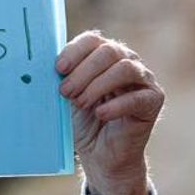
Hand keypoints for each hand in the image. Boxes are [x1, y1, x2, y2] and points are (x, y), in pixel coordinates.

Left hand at [56, 31, 163, 194]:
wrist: (100, 155)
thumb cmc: (82, 123)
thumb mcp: (67, 98)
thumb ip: (62, 79)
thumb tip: (40, 66)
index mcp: (104, 56)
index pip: (93, 39)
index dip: (75, 51)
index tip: (58, 69)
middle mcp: (127, 62)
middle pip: (109, 51)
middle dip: (83, 71)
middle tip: (66, 92)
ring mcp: (144, 81)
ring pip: (126, 68)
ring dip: (98, 85)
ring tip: (81, 103)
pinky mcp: (153, 101)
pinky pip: (138, 97)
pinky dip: (116, 105)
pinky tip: (101, 114)